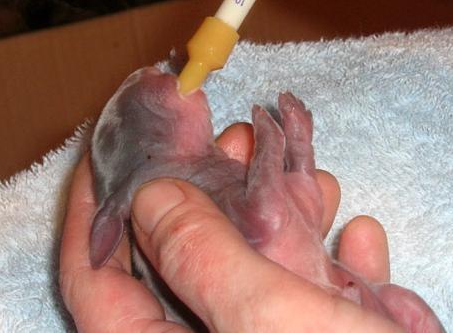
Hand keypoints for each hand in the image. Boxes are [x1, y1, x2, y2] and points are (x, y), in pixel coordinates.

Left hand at [59, 123, 400, 331]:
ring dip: (282, 217)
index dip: (90, 214)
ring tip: (301, 170)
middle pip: (183, 262)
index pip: (94, 282)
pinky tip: (362, 235)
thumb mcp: (270, 321)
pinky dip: (339, 264)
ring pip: (257, 269)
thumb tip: (151, 196)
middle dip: (208, 193)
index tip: (102, 154)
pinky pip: (317, 297)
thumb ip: (202, 258)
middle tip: (226, 139)